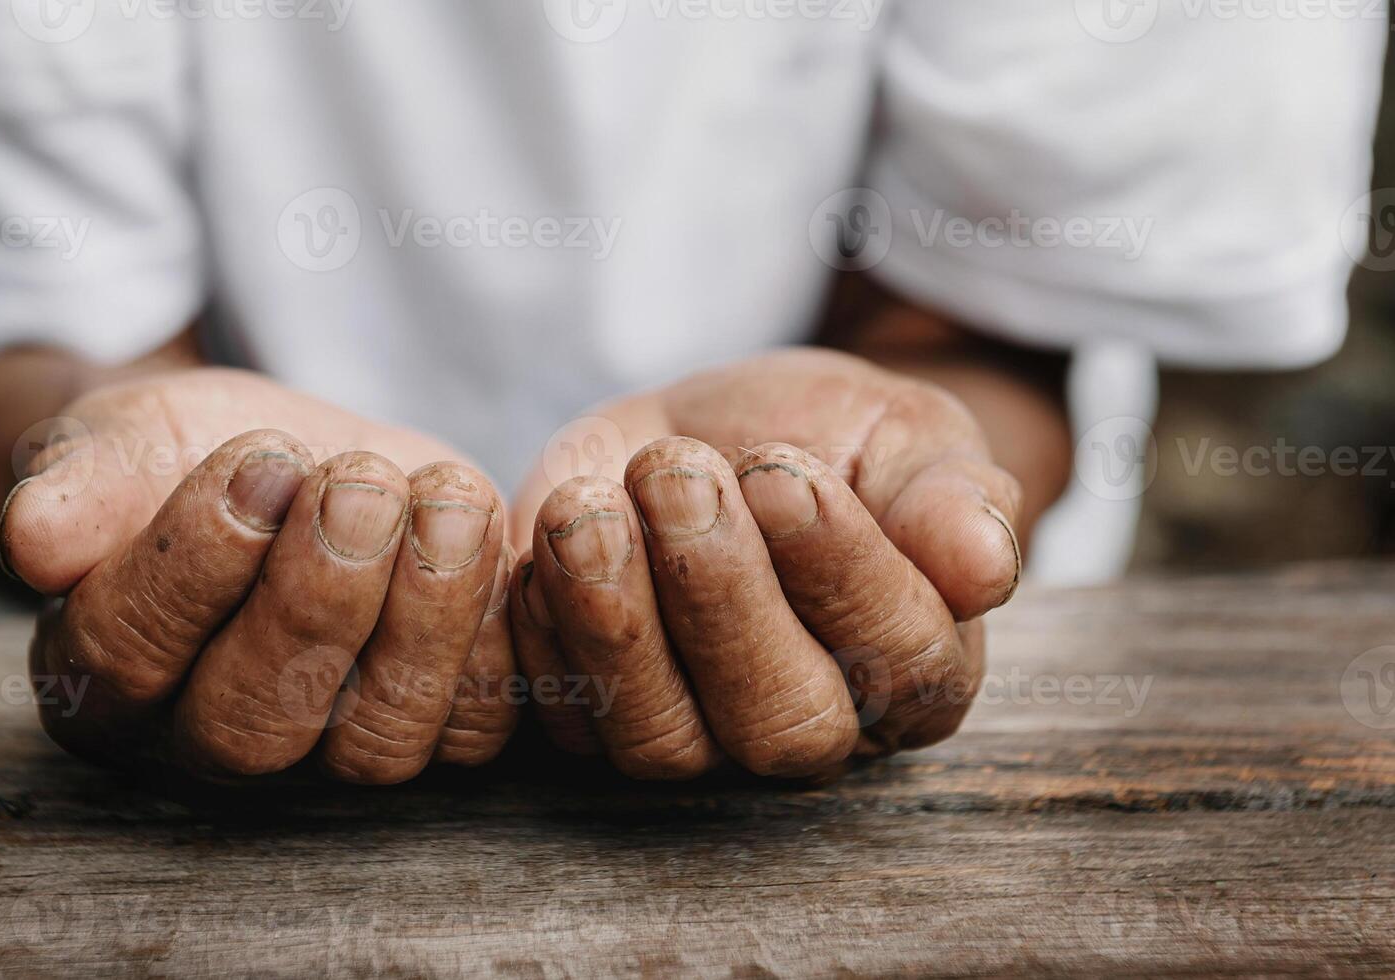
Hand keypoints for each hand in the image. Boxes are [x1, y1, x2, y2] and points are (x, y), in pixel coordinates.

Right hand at [2, 368, 517, 783]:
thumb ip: (79, 483)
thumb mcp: (120, 441)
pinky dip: (496, 633)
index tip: (258, 463)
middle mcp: (208, 740)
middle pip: (253, 726)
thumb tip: (31, 538)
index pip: (128, 658)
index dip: (196, 566)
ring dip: (422, 615)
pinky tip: (480, 531)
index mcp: (102, 678)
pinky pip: (477, 725)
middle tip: (354, 485)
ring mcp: (327, 749)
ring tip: (437, 498)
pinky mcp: (432, 726)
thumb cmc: (181, 458)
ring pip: (376, 742)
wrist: (287, 462)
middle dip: (315, 601)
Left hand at [507, 349, 1022, 777]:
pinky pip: (561, 714)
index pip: (900, 663)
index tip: (787, 473)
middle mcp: (818, 728)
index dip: (840, 574)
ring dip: (614, 620)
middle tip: (678, 474)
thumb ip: (952, 498)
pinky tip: (544, 537)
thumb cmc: (833, 438)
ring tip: (589, 506)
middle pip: (780, 726)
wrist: (722, 426)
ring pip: (661, 738)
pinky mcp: (599, 718)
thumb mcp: (907, 436)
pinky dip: (540, 630)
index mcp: (919, 668)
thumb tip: (987, 565)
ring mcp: (702, 737)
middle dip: (720, 596)